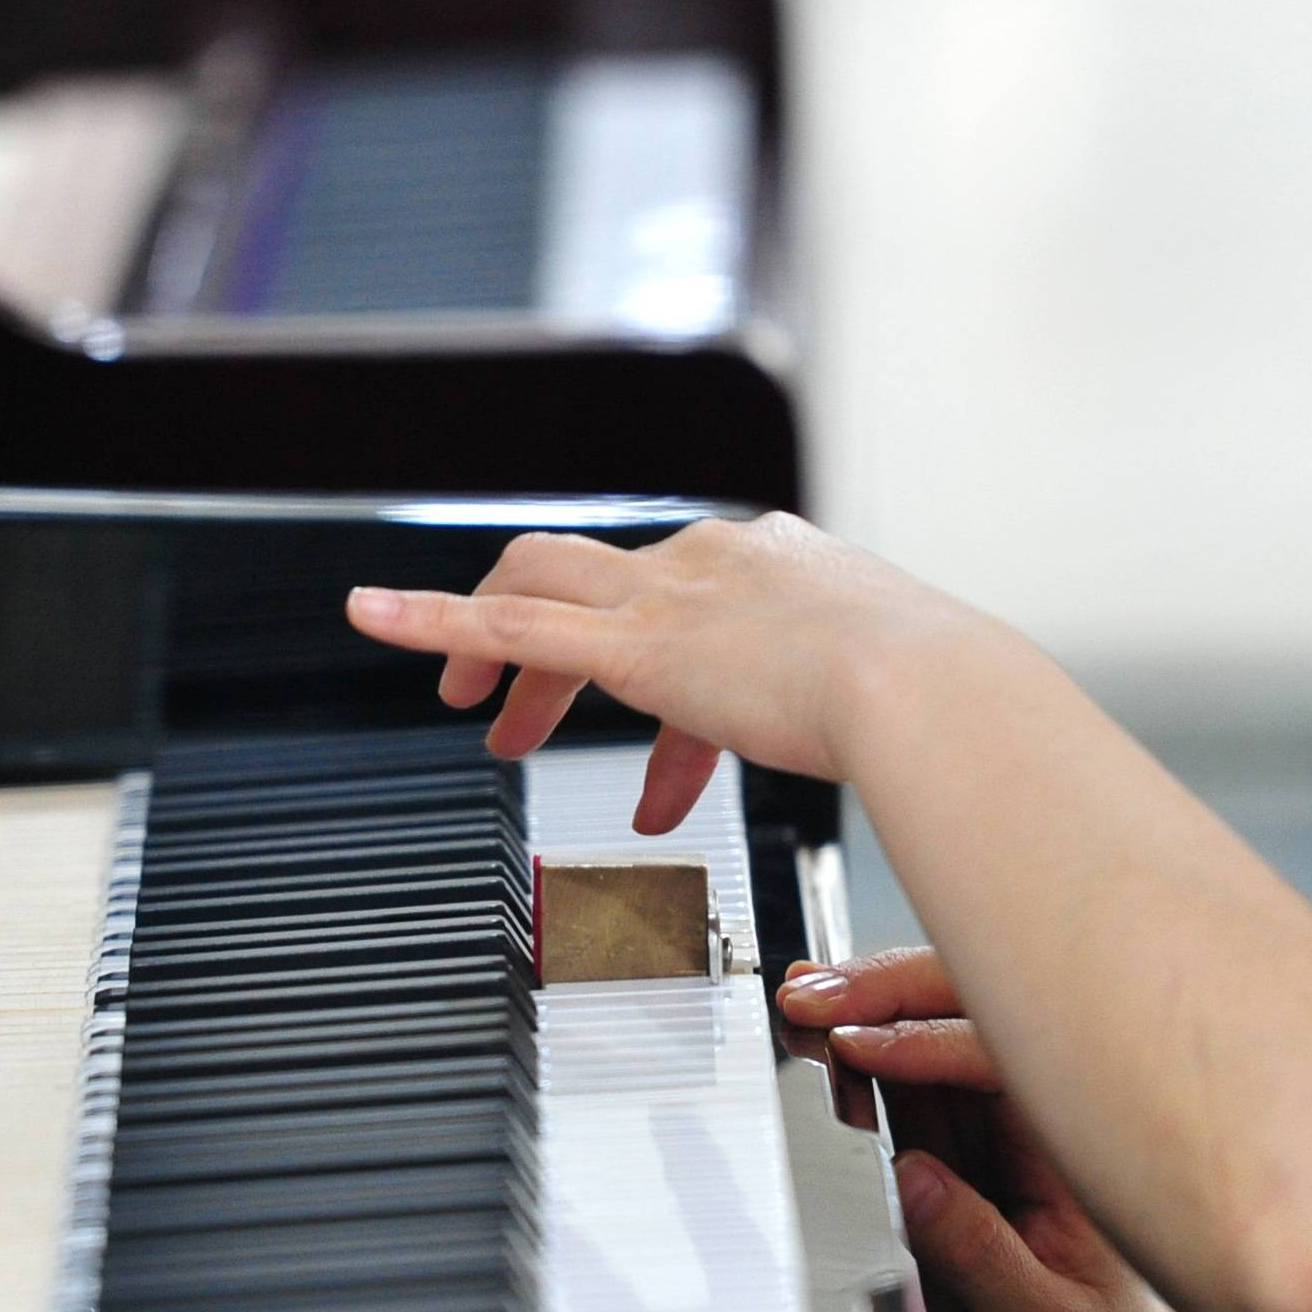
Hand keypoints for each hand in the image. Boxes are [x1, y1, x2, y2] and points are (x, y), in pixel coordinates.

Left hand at [346, 514, 992, 831]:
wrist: (931, 695)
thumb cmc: (939, 706)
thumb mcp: (900, 694)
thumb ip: (869, 711)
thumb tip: (909, 752)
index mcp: (776, 561)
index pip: (684, 598)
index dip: (654, 670)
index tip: (663, 738)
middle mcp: (711, 559)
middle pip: (593, 579)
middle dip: (547, 647)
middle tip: (519, 717)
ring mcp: (667, 596)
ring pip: (538, 588)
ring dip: (495, 652)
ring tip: (476, 717)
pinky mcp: (632, 644)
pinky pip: (506, 626)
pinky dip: (430, 621)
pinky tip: (371, 618)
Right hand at [779, 947, 1223, 1311]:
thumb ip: (979, 1259)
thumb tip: (914, 1181)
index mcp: (1084, 1153)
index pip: (1007, 1060)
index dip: (927, 1039)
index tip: (855, 1045)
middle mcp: (1049, 1123)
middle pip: (976, 1015)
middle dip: (889, 994)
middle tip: (808, 997)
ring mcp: (1006, 1128)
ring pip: (937, 1037)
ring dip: (871, 1011)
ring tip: (802, 1005)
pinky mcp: (968, 1144)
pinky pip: (915, 1081)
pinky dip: (867, 1052)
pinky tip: (827, 1036)